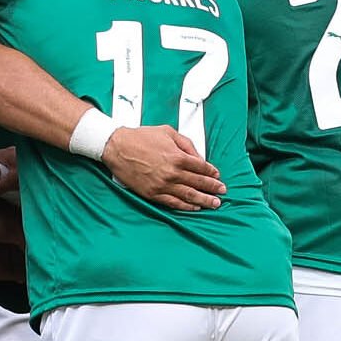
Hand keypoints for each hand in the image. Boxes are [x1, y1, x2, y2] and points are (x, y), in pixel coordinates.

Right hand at [103, 125, 225, 210]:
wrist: (118, 147)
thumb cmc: (141, 137)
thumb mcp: (168, 132)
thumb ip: (187, 144)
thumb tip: (199, 158)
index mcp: (178, 157)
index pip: (202, 167)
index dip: (212, 172)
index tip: (217, 175)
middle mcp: (173, 173)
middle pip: (199, 183)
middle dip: (213, 188)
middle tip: (222, 191)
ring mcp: (163, 185)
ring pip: (189, 196)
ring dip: (204, 200)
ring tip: (214, 204)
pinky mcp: (153, 194)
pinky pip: (173, 203)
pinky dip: (186, 206)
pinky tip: (194, 208)